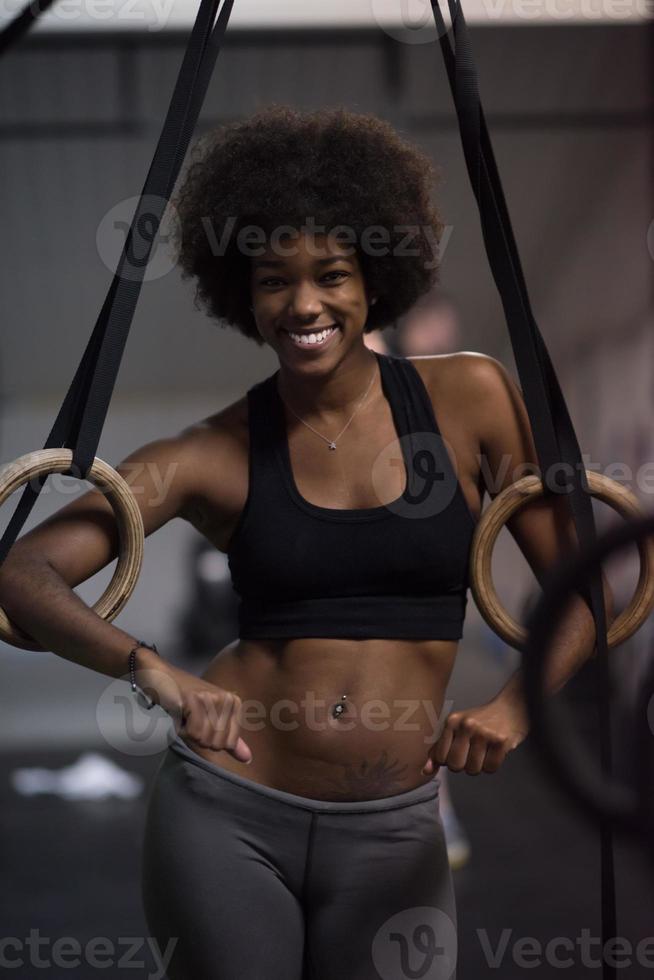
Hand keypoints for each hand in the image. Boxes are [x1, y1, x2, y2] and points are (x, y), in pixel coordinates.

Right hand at [134, 655, 252, 764]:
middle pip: (217, 743)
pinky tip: (178, 712)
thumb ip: (229, 738)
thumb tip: (247, 758)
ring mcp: (213, 698)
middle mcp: (227, 699)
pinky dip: (180, 729)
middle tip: (189, 717)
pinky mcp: (196, 700)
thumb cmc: (182, 698)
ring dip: (187, 733)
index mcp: (234, 704)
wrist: (159, 675)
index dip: (209, 740)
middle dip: (198, 737)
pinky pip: (193, 733)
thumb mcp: (209, 719)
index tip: (199, 723)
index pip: (229, 743)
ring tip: (183, 713)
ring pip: (204, 739)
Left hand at [421, 697, 528, 775]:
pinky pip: (491, 769)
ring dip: (479, 766)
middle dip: (463, 765)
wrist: (511, 708)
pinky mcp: (501, 741)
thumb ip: (439, 749)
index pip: (441, 757)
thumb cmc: (481, 720)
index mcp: (452, 721)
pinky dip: (492, 765)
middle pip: (456, 766)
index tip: (458, 752)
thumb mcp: (456, 728)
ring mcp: (484, 733)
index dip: (449, 760)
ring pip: (473, 770)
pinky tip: (494, 752)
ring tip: (484, 751)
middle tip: (472, 754)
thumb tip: (425, 771)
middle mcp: (467, 725)